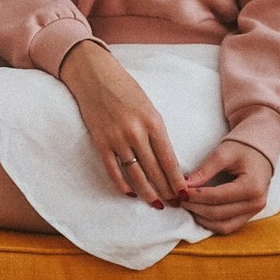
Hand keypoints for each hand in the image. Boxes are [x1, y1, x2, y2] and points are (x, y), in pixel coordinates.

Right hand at [58, 41, 187, 208]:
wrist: (95, 75)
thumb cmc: (125, 89)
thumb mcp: (148, 107)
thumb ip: (156, 132)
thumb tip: (166, 160)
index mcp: (152, 121)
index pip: (169, 159)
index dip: (177, 180)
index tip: (184, 194)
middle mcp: (136, 132)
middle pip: (154, 171)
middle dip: (166, 190)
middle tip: (174, 204)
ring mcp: (117, 139)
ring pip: (136, 175)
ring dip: (147, 192)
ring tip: (156, 204)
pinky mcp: (100, 142)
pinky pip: (113, 171)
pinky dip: (122, 185)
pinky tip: (130, 193)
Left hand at [183, 140, 272, 234]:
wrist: (262, 145)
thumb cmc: (243, 145)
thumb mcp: (223, 152)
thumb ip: (205, 170)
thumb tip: (185, 185)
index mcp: (252, 186)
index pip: (218, 197)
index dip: (197, 196)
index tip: (181, 191)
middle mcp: (256, 203)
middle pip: (219, 214)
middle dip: (196, 208)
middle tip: (180, 199)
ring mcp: (254, 211)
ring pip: (223, 226)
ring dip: (202, 219)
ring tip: (188, 205)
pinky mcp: (249, 214)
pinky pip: (228, 225)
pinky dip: (212, 222)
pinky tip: (199, 211)